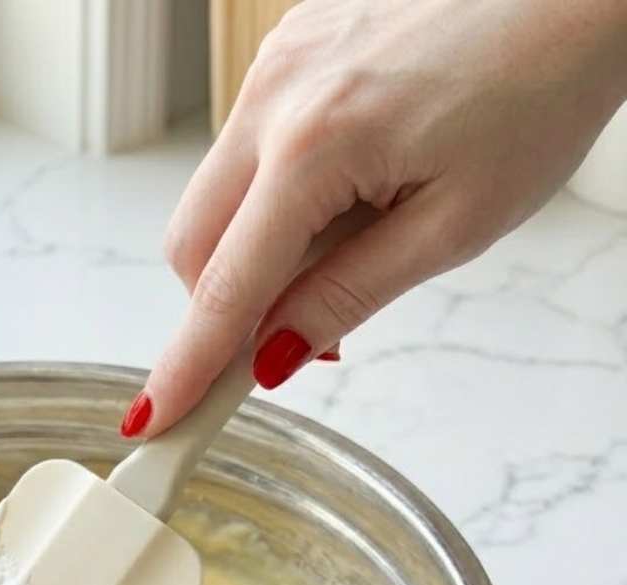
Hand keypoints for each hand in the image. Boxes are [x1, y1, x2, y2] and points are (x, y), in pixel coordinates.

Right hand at [128, 0, 626, 435]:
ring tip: (348, 245)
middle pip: (190, 245)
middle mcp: (274, 97)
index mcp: (314, 146)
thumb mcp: (455, 225)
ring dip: (252, 251)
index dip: (188, 366)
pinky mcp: (286, 50)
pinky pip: (245, 150)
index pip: (225, 290)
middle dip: (220, 309)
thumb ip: (348, 294)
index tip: (157, 418)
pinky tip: (341, 194)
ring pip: (213, 198)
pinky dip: (271, 198)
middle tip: (290, 340)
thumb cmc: (543, 84)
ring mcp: (272, 66)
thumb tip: (274, 354)